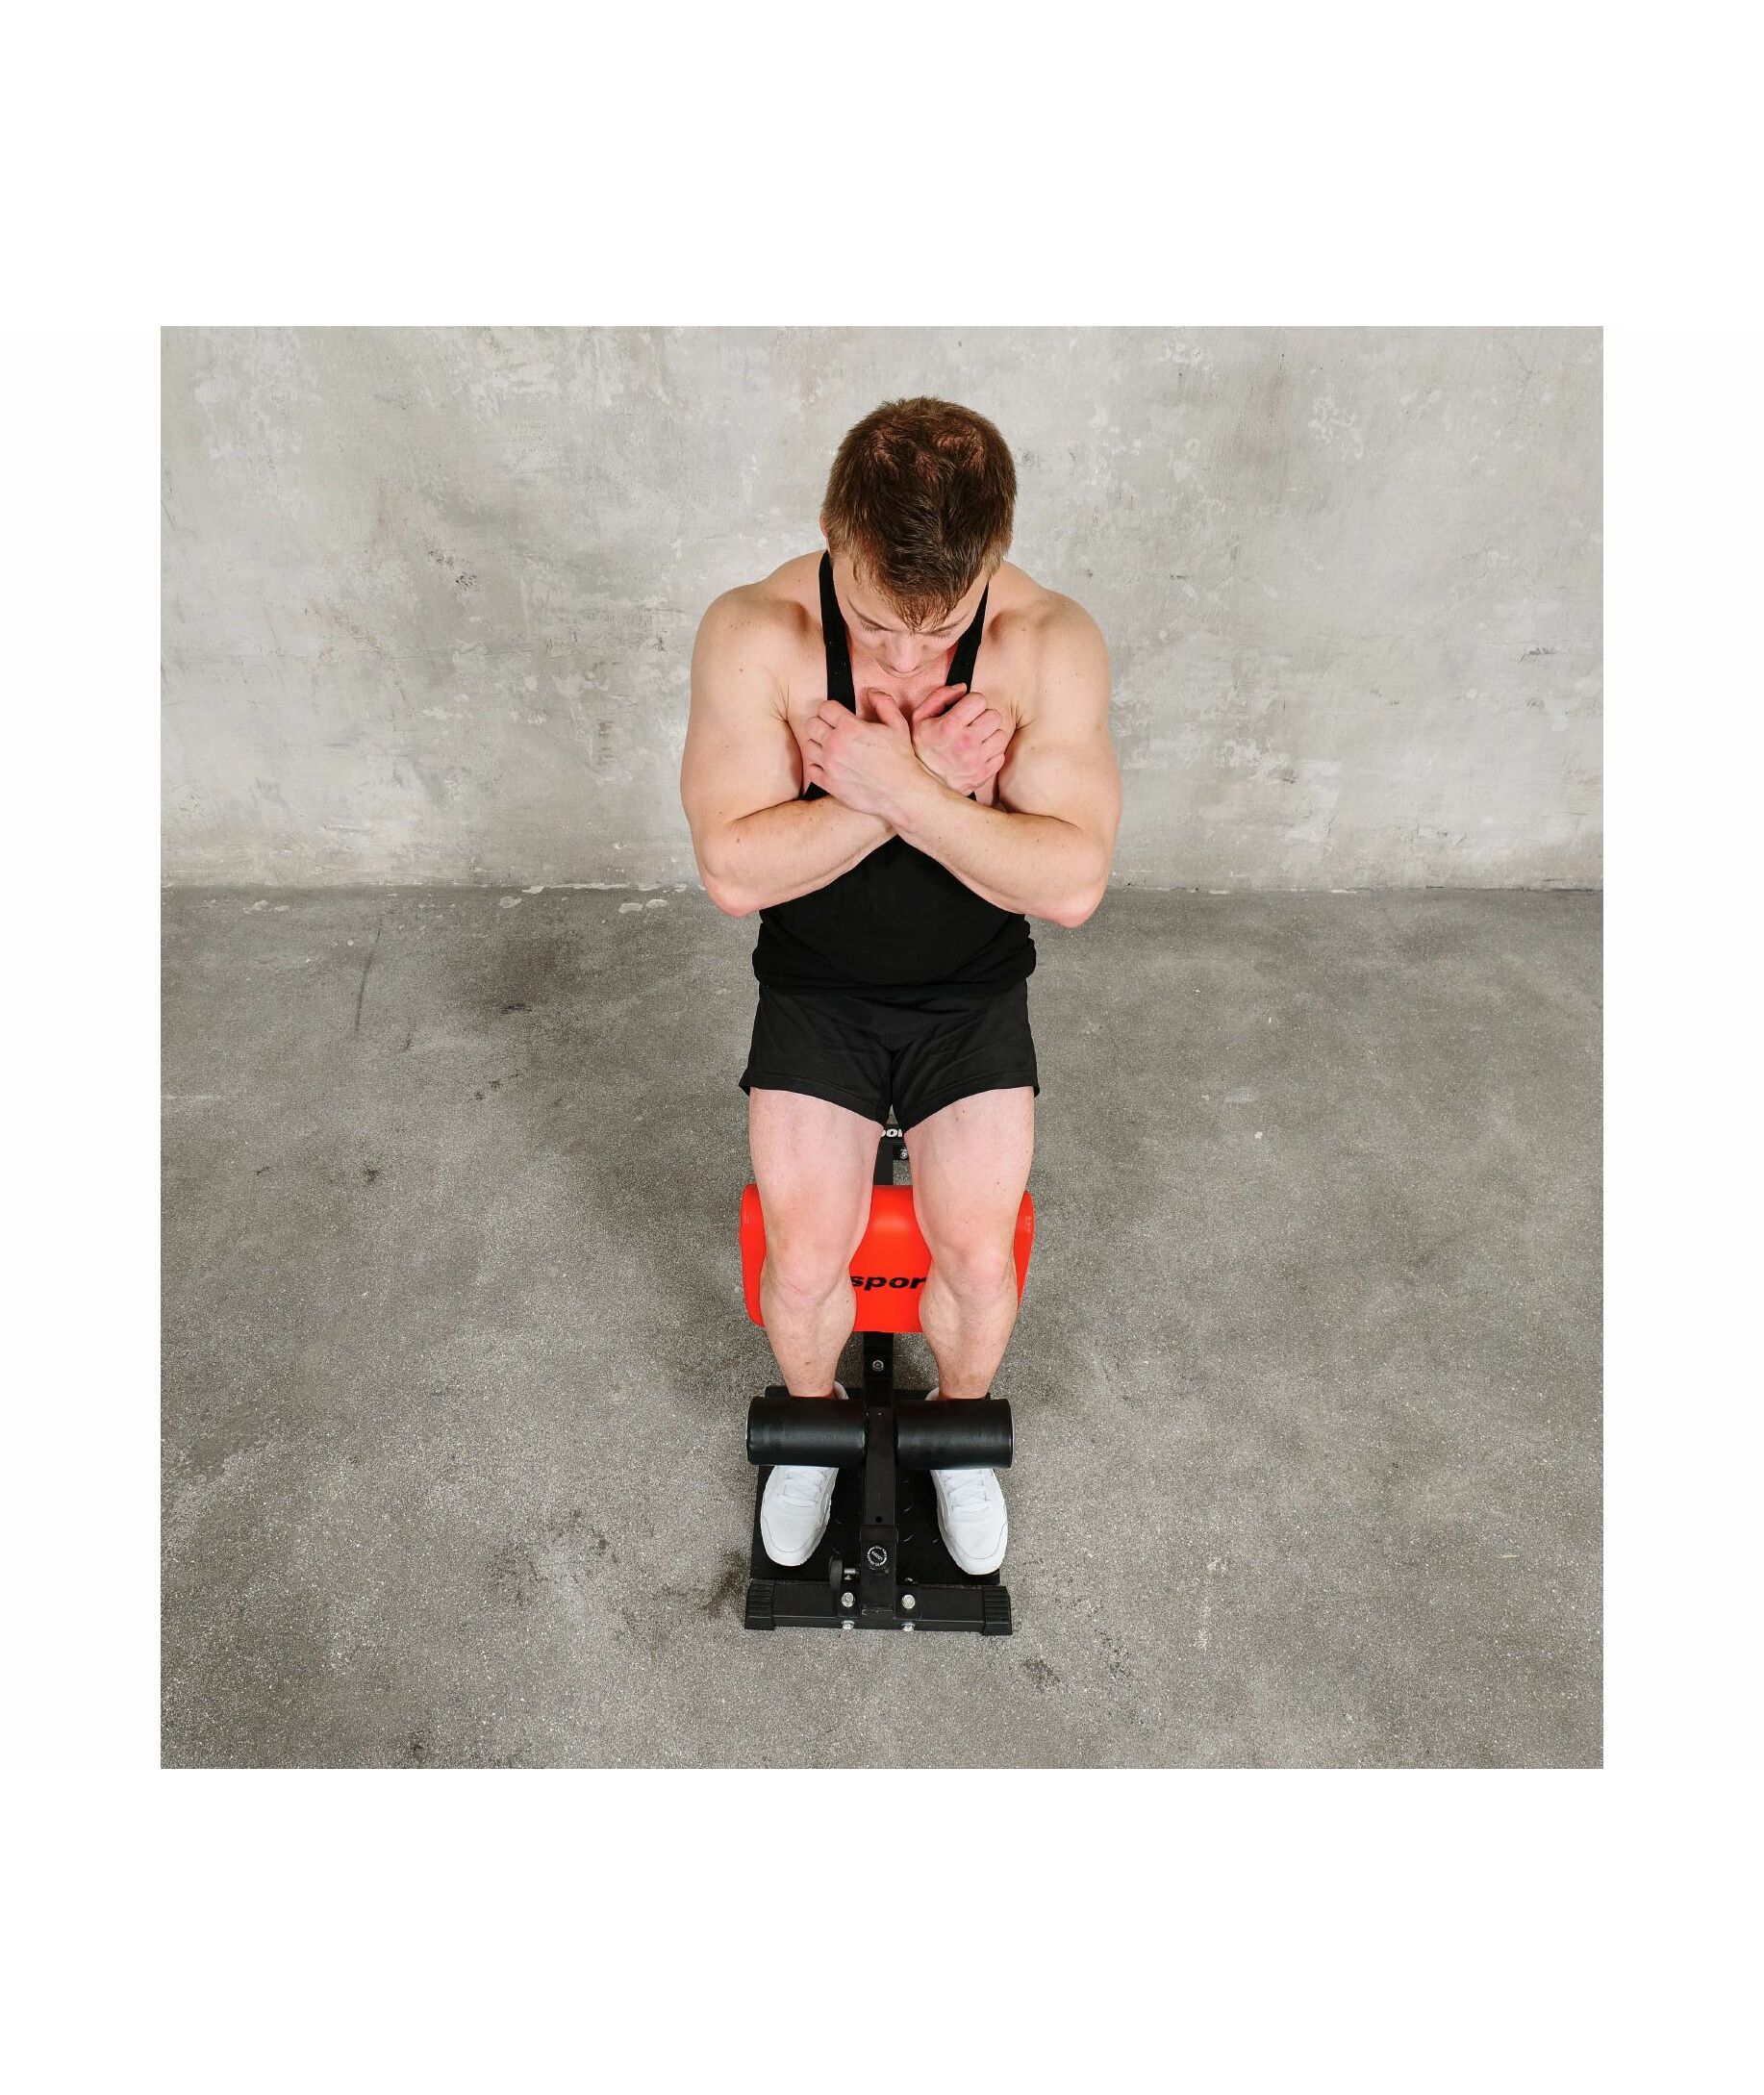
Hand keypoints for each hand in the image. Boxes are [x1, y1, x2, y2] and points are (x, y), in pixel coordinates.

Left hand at [803, 690, 939, 823]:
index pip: (825, 707)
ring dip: (818, 744)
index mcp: (850, 727)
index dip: (832, 709)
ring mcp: (830, 765)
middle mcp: (835, 744)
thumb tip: (869, 691)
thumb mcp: (897, 724)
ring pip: (808, 745)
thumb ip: (883, 702)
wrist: (901, 793)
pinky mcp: (828, 783)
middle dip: (822, 723)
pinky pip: (811, 768)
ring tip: (832, 747)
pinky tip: (830, 764)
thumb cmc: (901, 759)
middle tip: (833, 730)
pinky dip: (817, 765)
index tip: (838, 715)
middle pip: (812, 724)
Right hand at [900, 683, 1009, 797]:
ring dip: (990, 734)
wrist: (920, 784)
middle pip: (994, 716)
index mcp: (950, 726)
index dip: (972, 702)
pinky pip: (1001, 755)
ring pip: (1001, 735)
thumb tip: (962, 687)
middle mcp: (966, 743)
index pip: (979, 700)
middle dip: (984, 717)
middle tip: (973, 724)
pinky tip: (978, 753)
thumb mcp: (919, 718)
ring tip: (976, 738)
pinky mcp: (982, 775)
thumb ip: (939, 697)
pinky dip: (992, 753)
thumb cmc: (920, 748)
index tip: (966, 710)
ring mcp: (976, 761)